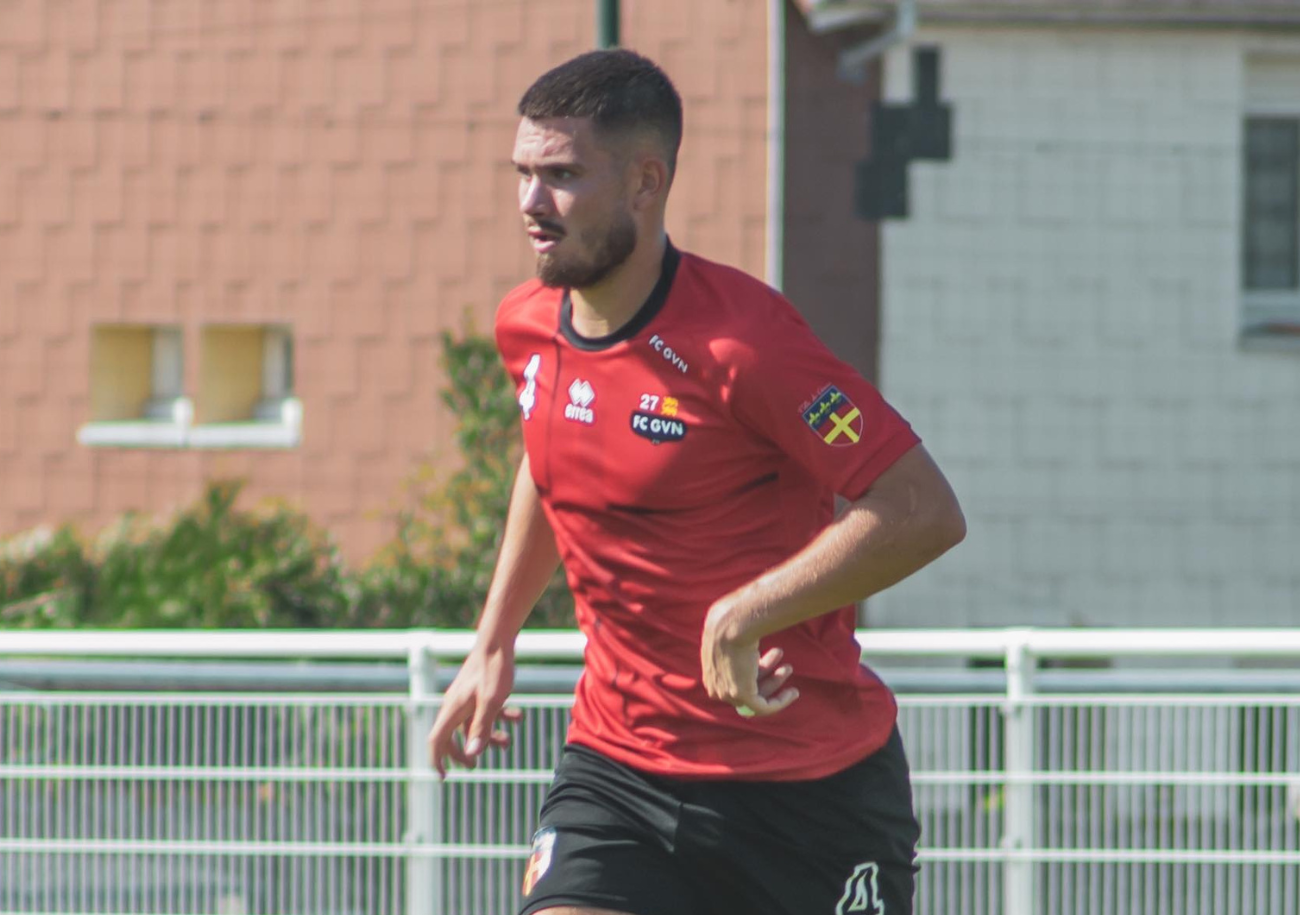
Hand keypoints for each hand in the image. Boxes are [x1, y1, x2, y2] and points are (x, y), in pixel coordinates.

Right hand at [426, 645, 522, 777]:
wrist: (498, 640)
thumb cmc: (494, 669)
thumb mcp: (492, 702)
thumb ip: (481, 728)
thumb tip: (472, 754)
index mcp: (452, 709)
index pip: (436, 741)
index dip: (437, 761)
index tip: (443, 777)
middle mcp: (454, 704)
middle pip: (449, 736)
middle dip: (462, 753)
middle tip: (475, 765)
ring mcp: (465, 696)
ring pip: (470, 724)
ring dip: (487, 736)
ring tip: (507, 743)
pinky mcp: (476, 690)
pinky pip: (482, 710)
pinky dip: (497, 718)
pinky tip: (517, 717)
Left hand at [701, 603, 798, 717]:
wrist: (733, 622)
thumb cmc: (732, 617)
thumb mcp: (727, 626)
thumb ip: (734, 632)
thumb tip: (744, 618)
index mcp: (709, 669)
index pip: (733, 679)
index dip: (754, 670)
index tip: (769, 661)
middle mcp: (714, 685)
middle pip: (745, 688)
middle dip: (766, 674)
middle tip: (781, 660)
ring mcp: (726, 693)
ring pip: (756, 697)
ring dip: (775, 682)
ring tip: (788, 667)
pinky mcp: (741, 696)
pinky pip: (763, 707)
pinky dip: (780, 702)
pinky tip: (793, 692)